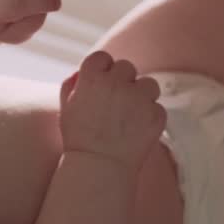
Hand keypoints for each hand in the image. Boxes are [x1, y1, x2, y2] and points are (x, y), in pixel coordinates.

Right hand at [59, 51, 164, 166]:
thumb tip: (82, 73)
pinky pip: (157, 107)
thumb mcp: (66, 108)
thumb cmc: (78, 139)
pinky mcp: (156, 114)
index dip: (102, 69)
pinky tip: (137, 130)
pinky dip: (150, 116)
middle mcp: (117, 83)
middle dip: (122, 82)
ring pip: (148, 84)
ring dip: (141, 95)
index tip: (101, 83)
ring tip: (130, 115)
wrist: (98, 166)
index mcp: (93, 78)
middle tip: (115, 103)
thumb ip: (72, 85)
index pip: (102, 57)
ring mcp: (139, 98)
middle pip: (126, 67)